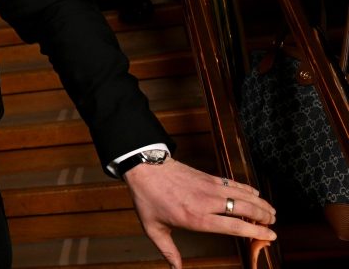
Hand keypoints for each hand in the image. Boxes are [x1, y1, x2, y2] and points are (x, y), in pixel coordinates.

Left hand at [124, 158, 275, 268]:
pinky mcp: (208, 177)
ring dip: (260, 203)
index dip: (256, 232)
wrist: (145, 168)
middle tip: (274, 223)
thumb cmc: (148, 199)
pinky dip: (248, 189)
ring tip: (272, 212)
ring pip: (243, 195)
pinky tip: (256, 195)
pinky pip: (233, 183)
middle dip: (263, 217)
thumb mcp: (154, 228)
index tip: (271, 236)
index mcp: (197, 218)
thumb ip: (168, 250)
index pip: (235, 227)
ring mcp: (209, 187)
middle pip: (245, 209)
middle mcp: (208, 202)